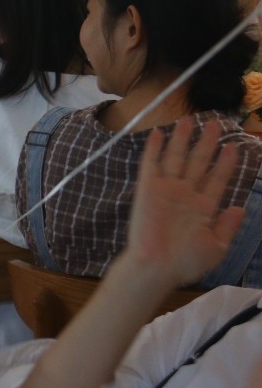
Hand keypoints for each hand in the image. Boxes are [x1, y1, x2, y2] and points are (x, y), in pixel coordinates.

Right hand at [124, 118, 244, 285]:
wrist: (156, 267)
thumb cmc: (185, 262)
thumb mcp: (216, 248)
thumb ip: (228, 226)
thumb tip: (239, 207)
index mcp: (203, 208)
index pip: (217, 178)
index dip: (226, 163)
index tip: (234, 146)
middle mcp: (186, 194)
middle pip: (198, 162)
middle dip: (207, 143)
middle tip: (216, 123)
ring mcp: (166, 190)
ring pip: (176, 158)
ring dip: (182, 139)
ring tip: (189, 120)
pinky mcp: (147, 189)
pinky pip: (151, 164)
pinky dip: (154, 149)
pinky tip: (158, 133)